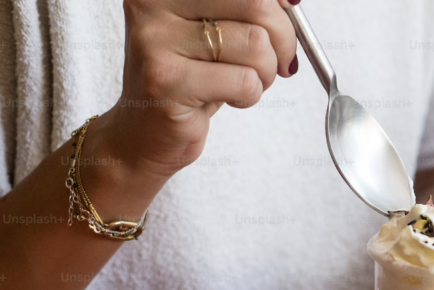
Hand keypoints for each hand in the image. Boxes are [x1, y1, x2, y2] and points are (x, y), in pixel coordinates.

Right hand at [94, 0, 300, 179]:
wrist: (144, 132)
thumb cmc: (189, 77)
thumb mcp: (215, 30)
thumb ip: (245, 9)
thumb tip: (290, 0)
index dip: (276, 1)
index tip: (290, 7)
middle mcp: (153, 4)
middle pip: (256, 4)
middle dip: (283, 37)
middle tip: (280, 60)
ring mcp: (155, 40)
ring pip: (255, 44)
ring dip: (265, 72)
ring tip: (245, 82)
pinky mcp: (165, 80)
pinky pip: (244, 80)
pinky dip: (251, 94)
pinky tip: (229, 98)